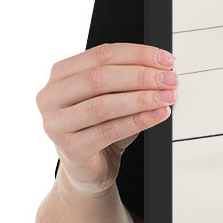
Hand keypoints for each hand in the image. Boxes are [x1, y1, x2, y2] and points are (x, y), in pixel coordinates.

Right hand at [36, 42, 178, 195]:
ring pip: (104, 105)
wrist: (88, 168)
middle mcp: (51, 96)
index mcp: (60, 74)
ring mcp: (56, 124)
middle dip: (142, 76)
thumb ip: (129, 80)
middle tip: (170, 79)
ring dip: (142, 99)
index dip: (138, 54)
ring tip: (168, 97)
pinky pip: (109, 131)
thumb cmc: (99, 127)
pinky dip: (139, 121)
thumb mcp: (113, 97)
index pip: (102, 54)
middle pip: (101, 77)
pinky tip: (158, 114)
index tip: (166, 59)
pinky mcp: (70, 149)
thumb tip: (162, 69)